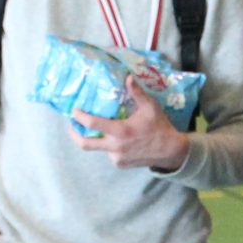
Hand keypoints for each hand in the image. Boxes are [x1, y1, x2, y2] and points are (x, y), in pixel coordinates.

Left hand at [72, 81, 190, 171]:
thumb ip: (137, 93)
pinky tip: (118, 140)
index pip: (92, 124)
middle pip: (85, 144)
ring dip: (98, 139)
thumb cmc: (160, 127)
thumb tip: (128, 77)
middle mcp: (115, 147)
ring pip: (99, 148)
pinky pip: (109, 154)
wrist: (170, 151)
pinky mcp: (120, 164)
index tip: (74, 111)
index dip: (79, 117)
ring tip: (101, 129)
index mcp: (120, 131)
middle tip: (71, 125)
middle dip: (74, 134)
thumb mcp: (150, 107)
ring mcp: (117, 158)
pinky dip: (110, 146)